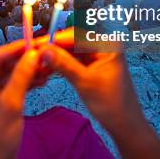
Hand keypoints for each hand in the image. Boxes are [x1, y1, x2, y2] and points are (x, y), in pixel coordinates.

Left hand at [0, 40, 47, 158]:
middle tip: (48, 53)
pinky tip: (43, 79)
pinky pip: (13, 85)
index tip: (39, 41)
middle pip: (5, 63)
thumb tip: (34, 53)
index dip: (18, 47)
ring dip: (29, 70)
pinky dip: (27, 82)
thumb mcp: (10, 105)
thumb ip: (21, 76)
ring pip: (11, 74)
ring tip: (50, 66)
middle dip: (26, 59)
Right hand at [41, 29, 159, 157]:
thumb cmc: (111, 104)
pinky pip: (76, 59)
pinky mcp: (94, 66)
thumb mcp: (84, 82)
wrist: (125, 125)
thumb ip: (64, 64)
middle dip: (55, 46)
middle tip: (34, 52)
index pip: (76, 35)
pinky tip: (50, 66)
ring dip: (57, 55)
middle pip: (73, 40)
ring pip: (73, 50)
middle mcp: (104, 45)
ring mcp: (99, 55)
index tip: (36, 44)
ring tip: (39, 60)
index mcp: (107, 44)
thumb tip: (43, 50)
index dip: (55, 39)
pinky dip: (63, 63)